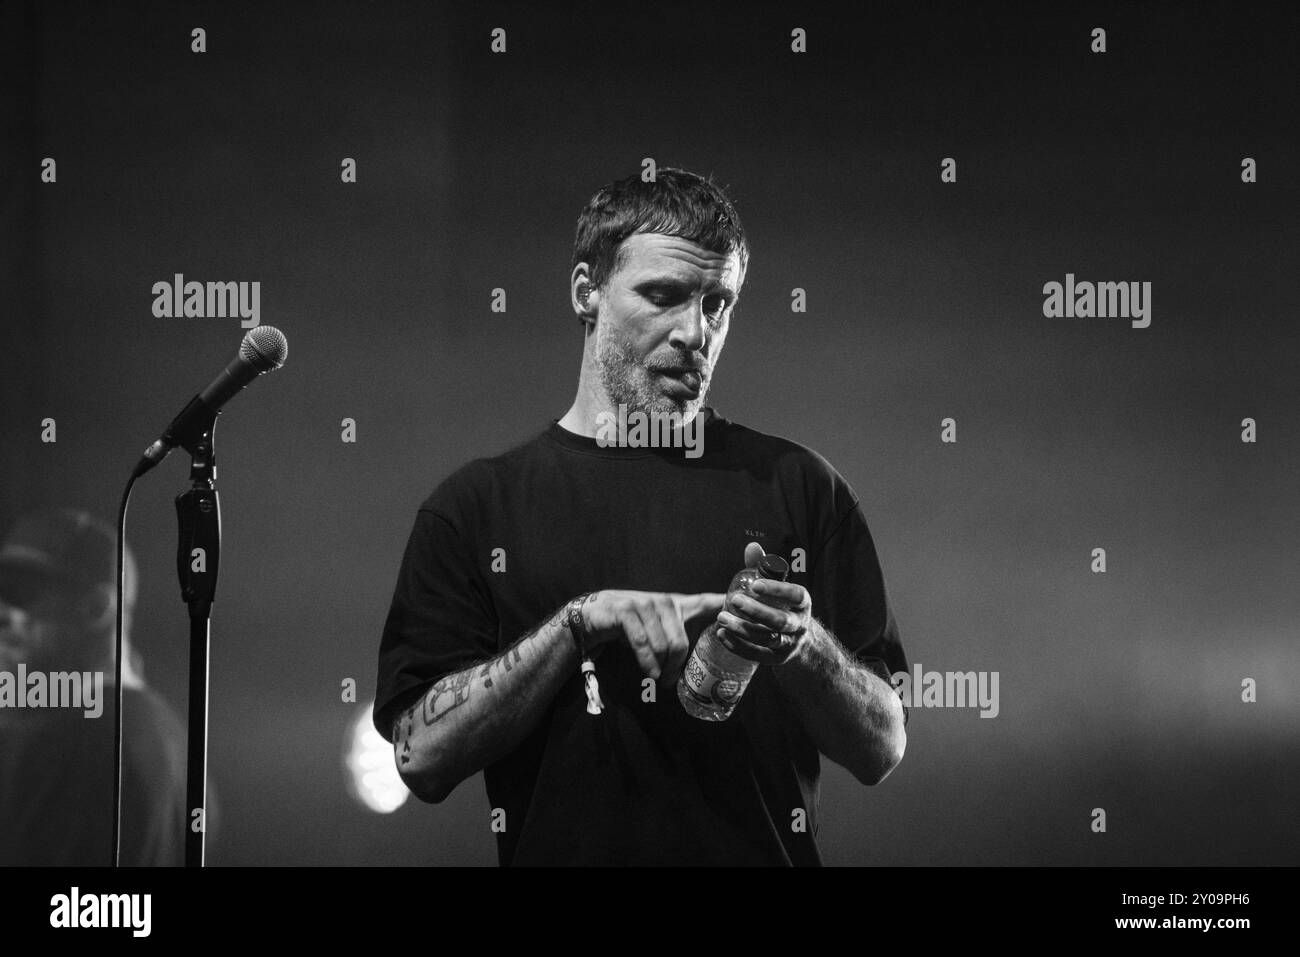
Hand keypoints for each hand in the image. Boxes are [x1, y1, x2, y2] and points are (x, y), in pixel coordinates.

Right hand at [579, 590, 725, 683]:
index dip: (726, 604)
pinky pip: (642, 643)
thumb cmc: (631, 625)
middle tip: (668, 681)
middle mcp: (665, 601)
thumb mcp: (658, 626)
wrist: (595, 615)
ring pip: (663, 646)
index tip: (745, 608)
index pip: (707, 602)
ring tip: (656, 678)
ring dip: (659, 669)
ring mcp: (646, 604)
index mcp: (677, 605)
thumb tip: (703, 658)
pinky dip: (646, 663)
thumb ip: (680, 634)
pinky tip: (648, 673)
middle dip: (675, 667)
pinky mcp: (627, 611)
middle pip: (681, 642)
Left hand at [716, 542, 812, 665]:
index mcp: (803, 604)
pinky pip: (757, 655)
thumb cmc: (783, 605)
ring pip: (767, 639)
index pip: (796, 596)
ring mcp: (788, 644)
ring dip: (742, 629)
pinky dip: (738, 646)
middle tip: (734, 600)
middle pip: (780, 622)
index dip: (777, 590)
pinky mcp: (776, 659)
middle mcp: (799, 625)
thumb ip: (764, 567)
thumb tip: (752, 546)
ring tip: (721, 618)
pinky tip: (722, 634)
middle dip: (757, 612)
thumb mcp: (779, 586)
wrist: (798, 640)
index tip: (755, 584)